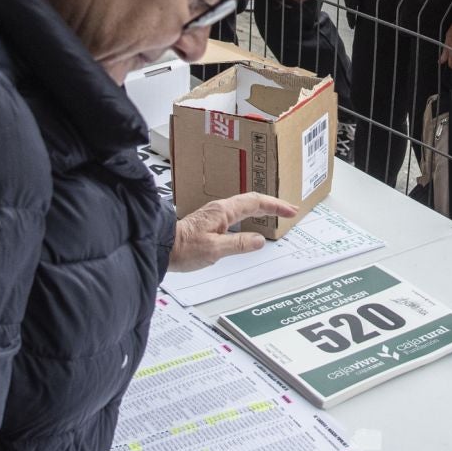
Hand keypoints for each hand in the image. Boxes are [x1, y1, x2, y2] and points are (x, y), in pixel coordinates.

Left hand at [170, 192, 298, 270]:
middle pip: (252, 201)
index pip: (256, 202)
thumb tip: (259, 240)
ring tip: (275, 214)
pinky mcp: (209, 223)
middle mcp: (220, 209)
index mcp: (223, 211)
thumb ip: (239, 244)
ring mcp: (214, 215)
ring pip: (244, 206)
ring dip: (261, 208)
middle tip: (289, 210)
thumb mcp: (214, 250)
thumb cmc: (182, 248)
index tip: (290, 210)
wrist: (161, 246)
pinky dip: (250, 215)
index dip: (275, 206)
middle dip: (272, 204)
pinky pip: (236, 214)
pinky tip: (250, 223)